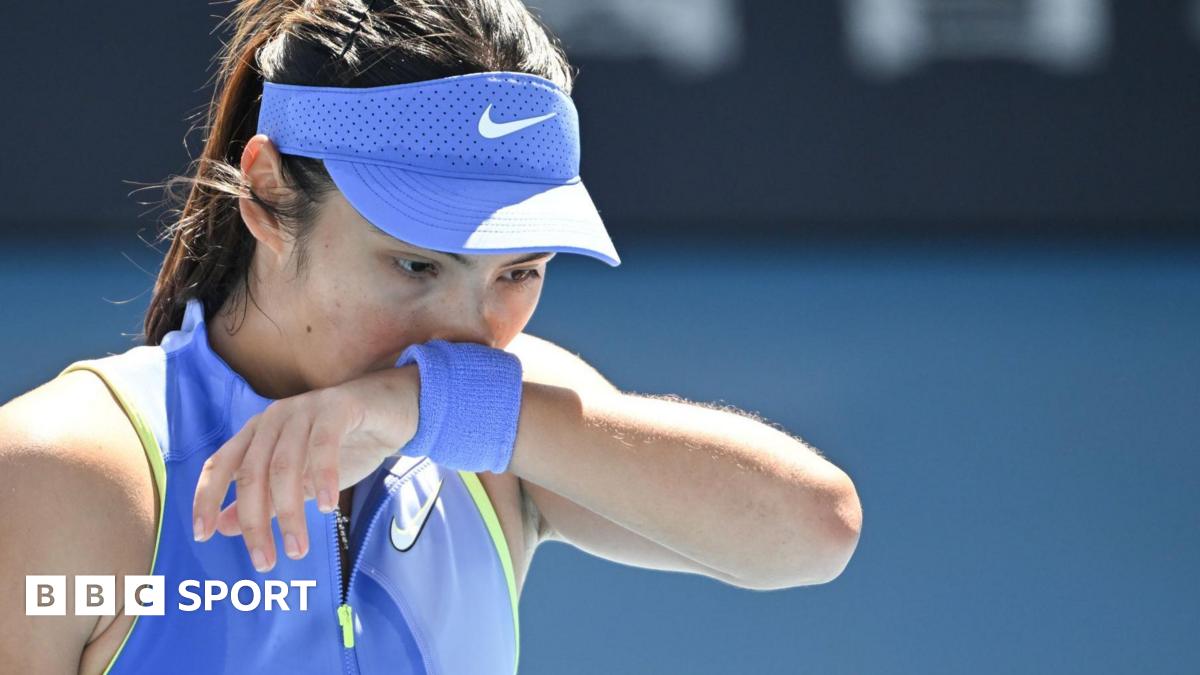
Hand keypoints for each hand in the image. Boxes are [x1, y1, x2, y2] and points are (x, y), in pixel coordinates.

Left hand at [191, 365, 419, 571]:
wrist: (395, 409)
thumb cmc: (346, 444)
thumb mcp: (301, 480)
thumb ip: (265, 500)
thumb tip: (222, 527)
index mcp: (258, 433)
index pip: (221, 465)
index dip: (207, 498)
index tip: (203, 536)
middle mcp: (274, 418)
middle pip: (252, 473)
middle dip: (255, 522)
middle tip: (266, 562)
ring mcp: (305, 410)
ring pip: (285, 466)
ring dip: (289, 512)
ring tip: (299, 549)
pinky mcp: (338, 407)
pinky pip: (323, 445)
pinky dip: (321, 477)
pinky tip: (327, 506)